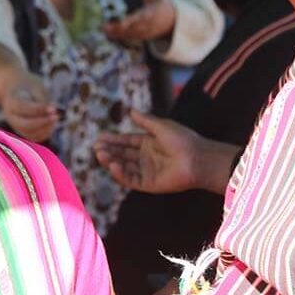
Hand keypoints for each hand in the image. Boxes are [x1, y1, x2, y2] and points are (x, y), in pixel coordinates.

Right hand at [0, 71, 58, 142]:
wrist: (15, 89)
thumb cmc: (28, 86)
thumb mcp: (36, 86)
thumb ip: (42, 98)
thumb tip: (52, 111)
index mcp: (11, 101)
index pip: (23, 108)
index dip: (39, 109)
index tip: (53, 107)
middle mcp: (11, 116)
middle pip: (24, 125)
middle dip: (42, 122)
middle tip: (56, 116)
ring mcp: (16, 125)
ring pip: (30, 133)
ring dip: (46, 128)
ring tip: (56, 117)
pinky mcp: (23, 131)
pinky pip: (34, 137)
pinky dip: (45, 133)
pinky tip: (52, 124)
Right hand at [94, 110, 239, 194]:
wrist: (198, 158)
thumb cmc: (182, 140)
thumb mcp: (161, 126)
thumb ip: (145, 121)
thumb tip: (130, 111)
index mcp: (148, 143)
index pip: (126, 142)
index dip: (113, 140)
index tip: (99, 138)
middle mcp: (146, 158)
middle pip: (122, 155)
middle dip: (109, 151)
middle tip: (96, 148)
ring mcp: (147, 171)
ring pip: (124, 167)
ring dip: (112, 161)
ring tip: (101, 155)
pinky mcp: (149, 184)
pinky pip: (131, 180)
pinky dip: (121, 174)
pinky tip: (113, 165)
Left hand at [102, 0, 175, 42]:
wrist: (173, 22)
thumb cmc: (162, 6)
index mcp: (152, 15)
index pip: (141, 19)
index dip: (131, 22)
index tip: (122, 23)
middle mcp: (147, 26)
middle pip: (132, 29)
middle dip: (118, 29)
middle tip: (105, 27)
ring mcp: (145, 33)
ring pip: (129, 34)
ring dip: (116, 33)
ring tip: (104, 29)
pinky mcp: (142, 37)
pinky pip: (129, 37)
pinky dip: (119, 36)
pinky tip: (108, 33)